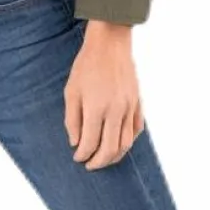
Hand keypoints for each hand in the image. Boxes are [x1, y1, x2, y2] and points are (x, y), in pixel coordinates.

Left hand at [63, 22, 144, 169]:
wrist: (110, 44)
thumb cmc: (86, 65)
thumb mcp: (71, 90)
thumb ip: (72, 119)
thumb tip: (76, 143)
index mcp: (96, 108)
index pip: (90, 143)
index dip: (82, 154)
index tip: (77, 157)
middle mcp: (115, 111)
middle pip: (110, 149)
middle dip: (99, 162)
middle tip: (90, 165)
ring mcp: (129, 107)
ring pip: (126, 143)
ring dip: (115, 156)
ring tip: (104, 159)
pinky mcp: (137, 103)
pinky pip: (136, 130)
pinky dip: (128, 142)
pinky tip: (119, 143)